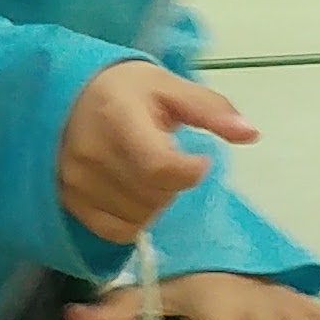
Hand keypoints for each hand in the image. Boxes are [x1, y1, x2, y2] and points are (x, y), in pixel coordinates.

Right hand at [55, 59, 253, 245]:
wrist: (68, 94)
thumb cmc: (126, 90)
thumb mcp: (170, 87)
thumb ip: (211, 109)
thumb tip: (251, 134)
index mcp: (118, 117)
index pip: (159, 167)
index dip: (189, 171)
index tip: (199, 159)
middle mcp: (91, 153)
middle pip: (154, 195)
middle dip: (173, 183)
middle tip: (166, 158)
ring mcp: (76, 181)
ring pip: (138, 216)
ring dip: (155, 202)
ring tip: (146, 173)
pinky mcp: (68, 201)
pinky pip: (115, 231)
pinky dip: (133, 219)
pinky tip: (132, 194)